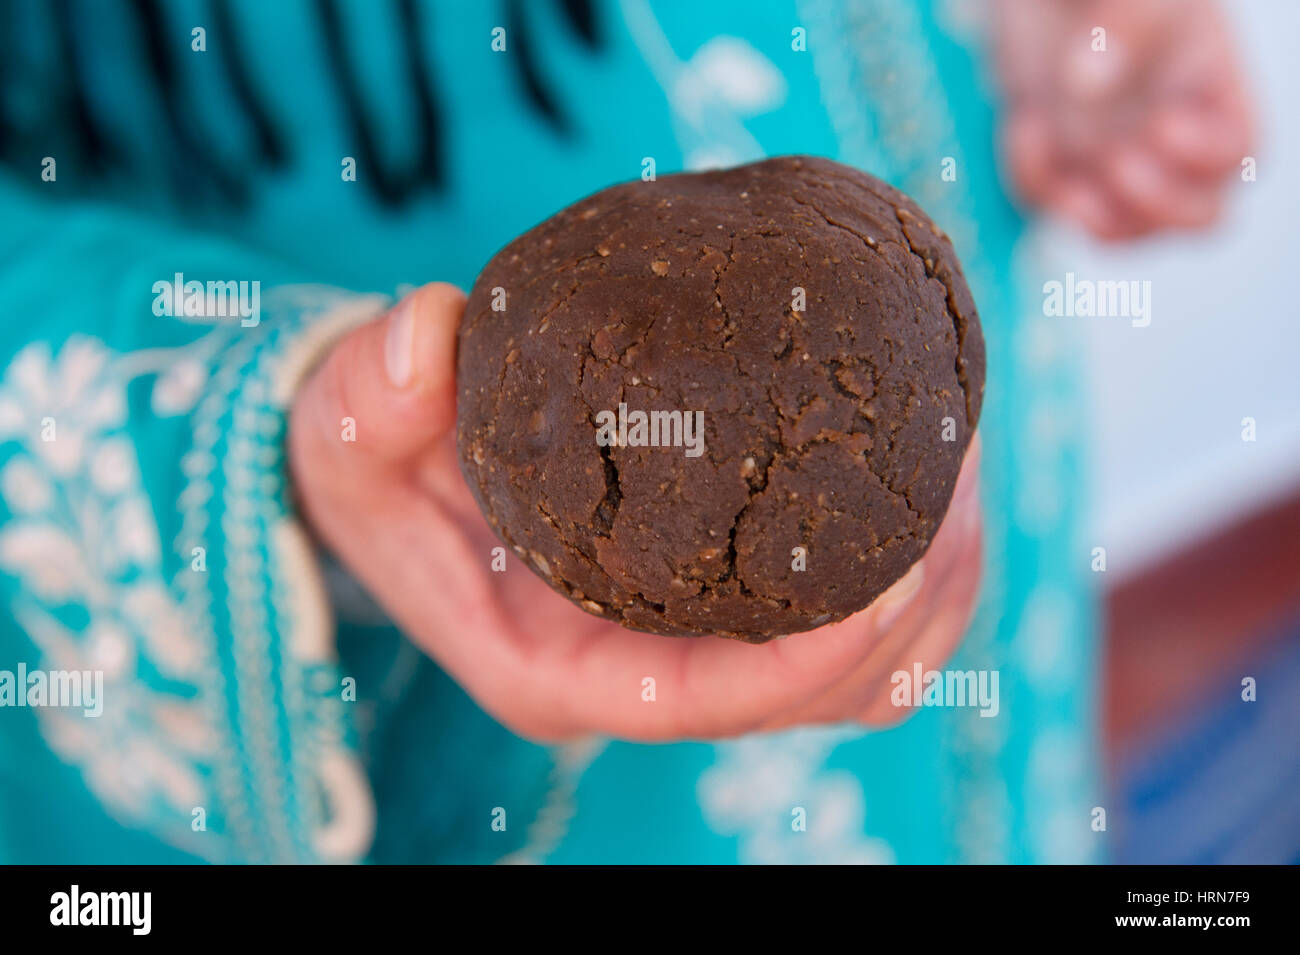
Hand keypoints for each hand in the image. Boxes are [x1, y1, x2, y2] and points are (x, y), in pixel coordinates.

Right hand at [289, 284, 983, 740]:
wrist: (405, 475)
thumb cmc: (382, 472)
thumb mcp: (350, 432)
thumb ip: (373, 395)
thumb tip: (427, 332)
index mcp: (563, 669)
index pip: (706, 699)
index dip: (816, 655)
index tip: (899, 563)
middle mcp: (644, 675)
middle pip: (814, 694)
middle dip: (911, 609)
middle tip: (957, 473)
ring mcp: (697, 645)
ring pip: (858, 670)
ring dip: (933, 589)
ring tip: (964, 468)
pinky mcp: (729, 602)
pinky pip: (853, 617)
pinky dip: (911, 563)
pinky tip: (931, 476)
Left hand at [995, 0, 1252, 239]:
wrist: (1040, 0)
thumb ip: (1121, 24)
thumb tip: (1087, 83)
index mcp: (1209, 87)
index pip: (1240, 152)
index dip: (1207, 159)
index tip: (1161, 122)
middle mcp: (1171, 139)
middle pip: (1201, 217)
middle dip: (1157, 205)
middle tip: (1116, 159)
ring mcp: (1117, 165)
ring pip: (1127, 233)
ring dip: (1090, 212)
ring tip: (1060, 145)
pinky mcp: (1063, 177)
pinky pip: (1052, 211)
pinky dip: (1034, 182)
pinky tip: (1024, 124)